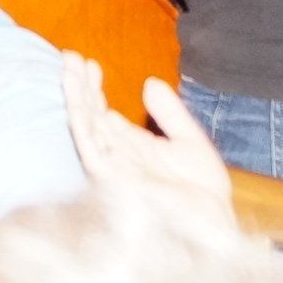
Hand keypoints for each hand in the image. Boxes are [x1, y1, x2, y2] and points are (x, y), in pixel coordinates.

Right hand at [61, 53, 232, 226]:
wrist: (213, 225)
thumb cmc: (203, 195)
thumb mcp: (190, 142)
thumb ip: (170, 114)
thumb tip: (149, 83)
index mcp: (133, 146)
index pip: (103, 112)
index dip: (94, 87)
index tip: (88, 61)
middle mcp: (118, 156)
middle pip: (90, 116)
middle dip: (79, 87)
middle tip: (69, 56)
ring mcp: (113, 168)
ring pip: (86, 128)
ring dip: (75, 99)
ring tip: (69, 70)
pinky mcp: (112, 181)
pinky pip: (91, 150)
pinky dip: (82, 125)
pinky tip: (77, 104)